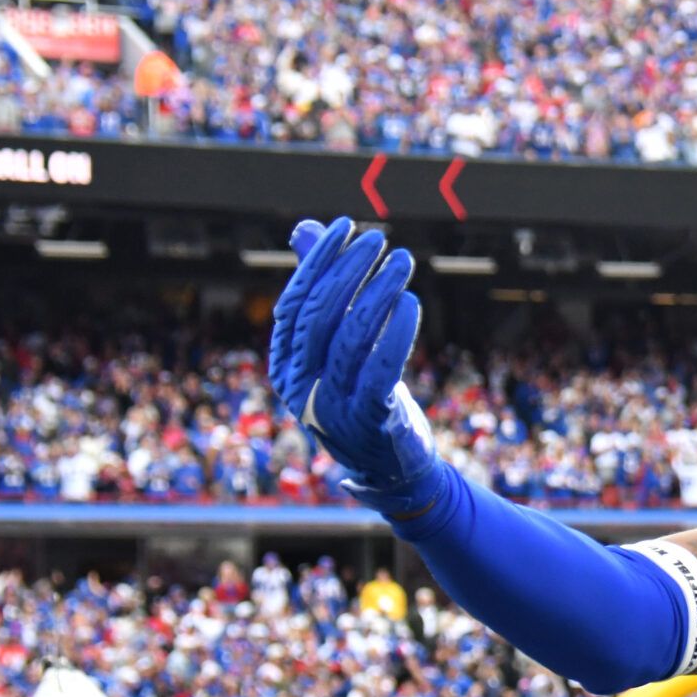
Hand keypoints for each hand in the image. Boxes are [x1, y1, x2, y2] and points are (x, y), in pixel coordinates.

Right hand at [268, 217, 443, 515]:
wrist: (390, 467)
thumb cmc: (362, 394)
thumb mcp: (337, 345)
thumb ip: (323, 289)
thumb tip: (306, 229)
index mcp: (285, 367)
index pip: (293, 305)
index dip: (316, 264)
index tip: (343, 229)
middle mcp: (300, 388)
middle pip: (320, 318)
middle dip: (349, 272)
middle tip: (378, 241)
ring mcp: (333, 407)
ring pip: (352, 338)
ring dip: (379, 293)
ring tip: (402, 262)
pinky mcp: (370, 421)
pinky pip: (381, 368)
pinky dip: (396, 331)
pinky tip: (411, 302)